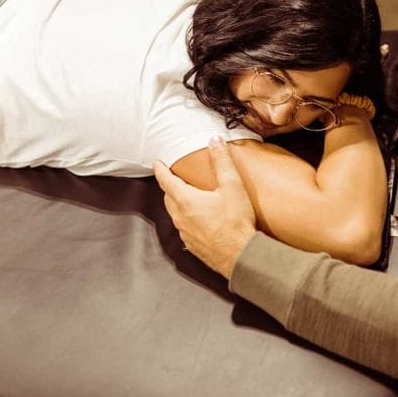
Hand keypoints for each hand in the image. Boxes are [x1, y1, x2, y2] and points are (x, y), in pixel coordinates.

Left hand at [153, 137, 256, 277]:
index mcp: (186, 201)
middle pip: (168, 197)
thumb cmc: (236, 222)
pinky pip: (184, 228)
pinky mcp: (192, 245)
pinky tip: (199, 219)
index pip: (166, 181)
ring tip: (187, 197)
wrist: (240, 255)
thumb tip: (215, 141)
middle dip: (169, 186)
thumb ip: (222, 161)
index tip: (157, 163)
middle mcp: (181, 217)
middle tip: (174, 178)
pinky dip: (187, 219)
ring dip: (177, 203)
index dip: (160, 170)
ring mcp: (185, 233)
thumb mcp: (232, 186)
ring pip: (175, 214)